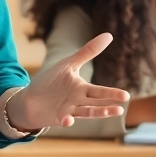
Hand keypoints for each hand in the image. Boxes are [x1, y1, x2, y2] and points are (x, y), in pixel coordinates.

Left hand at [11, 33, 130, 129]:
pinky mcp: (58, 118)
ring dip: (97, 113)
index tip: (125, 95)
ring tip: (109, 113)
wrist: (29, 99)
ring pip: (87, 112)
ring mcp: (69, 110)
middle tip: (122, 106)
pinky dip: (67, 121)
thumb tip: (109, 35)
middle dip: (109, 104)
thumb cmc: (50, 81)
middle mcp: (78, 101)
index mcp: (82, 88)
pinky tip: (68, 120)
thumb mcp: (69, 64)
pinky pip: (65, 120)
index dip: (112, 94)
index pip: (100, 91)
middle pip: (97, 102)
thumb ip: (88, 52)